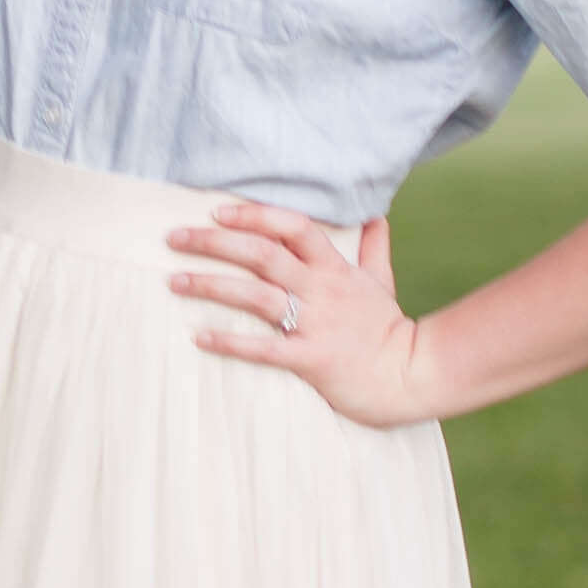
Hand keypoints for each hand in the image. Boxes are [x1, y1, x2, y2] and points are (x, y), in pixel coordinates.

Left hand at [165, 201, 435, 427]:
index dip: (254, 215)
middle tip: (174, 238)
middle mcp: (321, 289)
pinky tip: (199, 336)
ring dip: (212, 285)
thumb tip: (374, 216)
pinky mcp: (311, 359)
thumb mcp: (383, 281)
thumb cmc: (389, 330)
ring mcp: (315, 323)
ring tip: (175, 281)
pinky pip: (264, 348)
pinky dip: (230, 341)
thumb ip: (373, 248)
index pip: (292, 226)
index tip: (216, 211)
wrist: (413, 376)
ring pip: (256, 294)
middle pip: (262, 253)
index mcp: (334, 268)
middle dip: (214, 242)